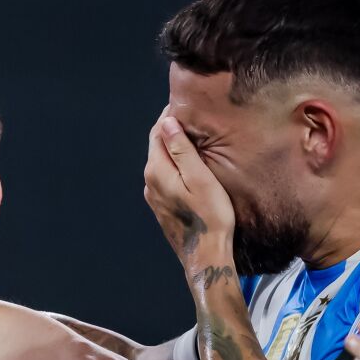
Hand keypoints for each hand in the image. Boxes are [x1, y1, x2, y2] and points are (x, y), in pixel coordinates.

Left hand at [143, 110, 235, 279]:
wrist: (205, 256)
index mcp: (157, 171)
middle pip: (157, 145)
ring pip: (161, 161)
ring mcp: (153, 196)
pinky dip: (174, 163)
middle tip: (191, 115)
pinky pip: (165, 176)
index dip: (170, 115)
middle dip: (171, 128)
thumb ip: (182, 150)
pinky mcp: (161, 206)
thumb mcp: (200, 179)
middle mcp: (150, 182)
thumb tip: (167, 123)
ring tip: (193, 135)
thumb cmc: (210, 217)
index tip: (186, 103)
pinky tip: (189, 163)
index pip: (158, 132)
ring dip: (173, 146)